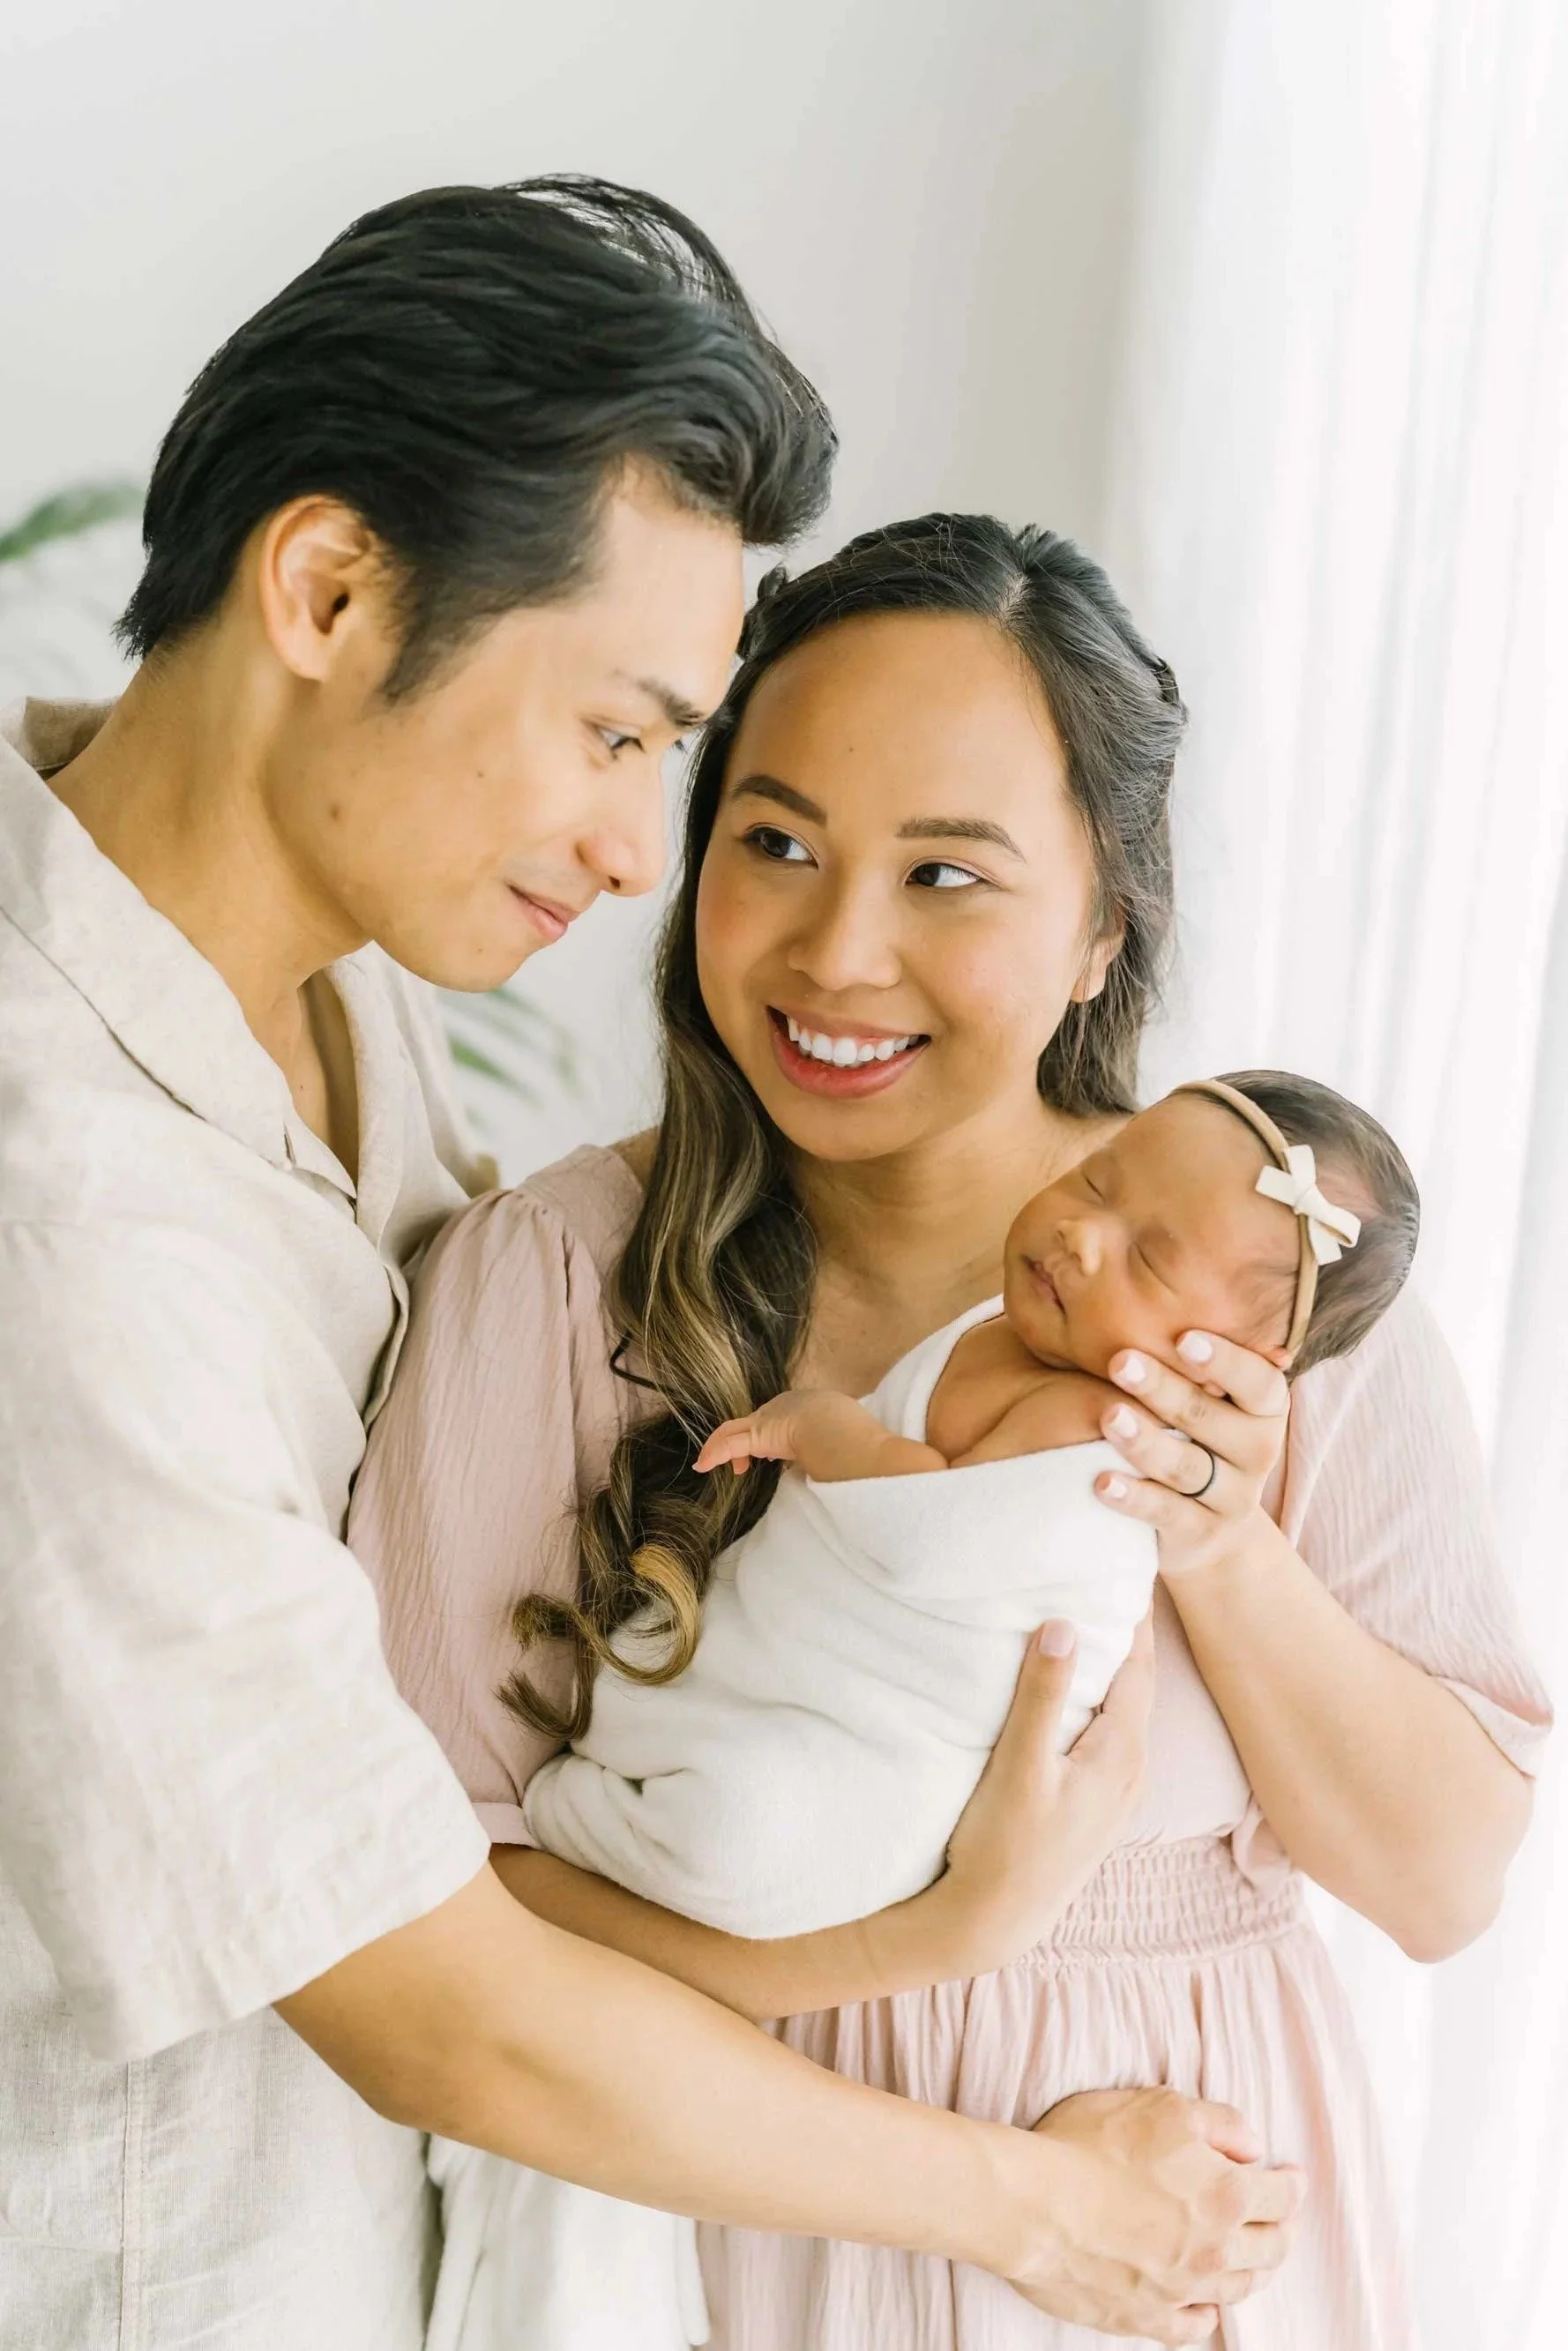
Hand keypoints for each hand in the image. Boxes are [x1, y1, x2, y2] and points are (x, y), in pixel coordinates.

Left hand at [693, 1389, 832, 1475]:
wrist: (836, 1423)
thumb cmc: (847, 1427)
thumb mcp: (842, 1429)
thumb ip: (834, 1438)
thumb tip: (837, 1454)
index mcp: (803, 1405)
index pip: (777, 1420)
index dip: (769, 1436)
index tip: (769, 1456)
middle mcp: (780, 1407)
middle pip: (753, 1423)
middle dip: (744, 1441)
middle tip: (742, 1463)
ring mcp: (766, 1420)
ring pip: (735, 1431)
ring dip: (723, 1448)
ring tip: (718, 1466)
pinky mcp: (756, 1436)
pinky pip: (728, 1445)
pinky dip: (713, 1454)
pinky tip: (703, 1466)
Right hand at [931, 1616, 1153, 1975]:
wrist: (994, 1923)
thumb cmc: (1004, 1847)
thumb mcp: (1019, 1766)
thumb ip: (1042, 1696)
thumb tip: (1063, 1624)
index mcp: (1122, 1754)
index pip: (1139, 1665)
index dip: (1133, 1616)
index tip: (1125, 1567)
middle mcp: (1132, 1772)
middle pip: (1136, 1684)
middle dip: (1125, 1635)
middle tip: (1107, 1580)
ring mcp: (1116, 1794)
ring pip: (1123, 1712)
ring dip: (1110, 1669)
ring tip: (1089, 1623)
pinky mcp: (1095, 1806)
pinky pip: (1108, 1735)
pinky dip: (1097, 1701)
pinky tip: (1072, 1693)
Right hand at [1012, 2087, 1304, 2340]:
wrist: (1034, 2205)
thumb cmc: (1092, 2146)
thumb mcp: (1163, 2106)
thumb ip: (1219, 2123)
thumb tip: (1250, 2146)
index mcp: (1226, 2195)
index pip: (1283, 2197)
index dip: (1292, 2184)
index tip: (1291, 2177)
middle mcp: (1214, 2250)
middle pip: (1271, 2248)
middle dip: (1282, 2229)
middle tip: (1280, 2218)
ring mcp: (1181, 2290)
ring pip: (1237, 2290)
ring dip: (1253, 2270)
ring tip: (1252, 2258)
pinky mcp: (1144, 2317)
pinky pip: (1191, 2328)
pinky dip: (1206, 2316)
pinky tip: (1205, 2307)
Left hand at [1093, 1331, 1289, 1578]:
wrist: (1210, 1528)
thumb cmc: (1196, 1434)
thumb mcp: (1208, 1397)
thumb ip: (1188, 1356)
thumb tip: (1130, 1285)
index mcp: (1264, 1408)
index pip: (1258, 1382)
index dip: (1225, 1361)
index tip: (1184, 1337)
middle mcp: (1257, 1451)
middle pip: (1211, 1419)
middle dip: (1164, 1389)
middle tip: (1121, 1361)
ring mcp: (1232, 1498)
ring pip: (1188, 1467)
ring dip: (1146, 1442)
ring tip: (1108, 1417)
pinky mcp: (1199, 1534)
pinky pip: (1167, 1515)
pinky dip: (1134, 1497)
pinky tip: (1101, 1482)